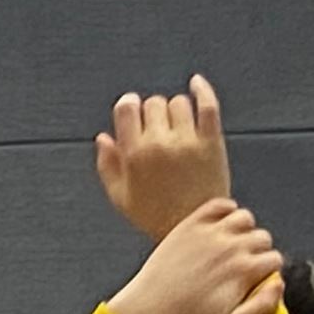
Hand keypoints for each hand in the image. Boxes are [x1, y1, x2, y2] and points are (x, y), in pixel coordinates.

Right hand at [96, 75, 231, 240]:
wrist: (194, 230)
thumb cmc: (155, 217)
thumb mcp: (122, 198)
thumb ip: (108, 166)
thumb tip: (103, 136)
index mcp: (134, 154)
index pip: (127, 108)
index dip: (129, 106)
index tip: (134, 110)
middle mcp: (159, 144)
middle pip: (153, 104)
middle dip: (153, 113)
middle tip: (159, 131)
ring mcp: (187, 142)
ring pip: (178, 103)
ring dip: (175, 111)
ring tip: (177, 129)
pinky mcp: (211, 142)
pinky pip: (206, 104)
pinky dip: (201, 89)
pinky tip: (196, 83)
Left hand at [108, 199, 283, 313]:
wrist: (150, 312)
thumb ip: (263, 306)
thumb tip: (279, 283)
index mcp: (244, 271)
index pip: (275, 260)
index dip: (269, 271)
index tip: (258, 280)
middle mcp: (231, 246)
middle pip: (263, 238)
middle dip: (259, 252)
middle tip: (245, 266)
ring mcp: (211, 232)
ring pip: (245, 217)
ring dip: (245, 230)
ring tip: (235, 246)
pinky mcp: (192, 224)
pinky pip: (220, 204)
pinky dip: (226, 210)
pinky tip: (222, 226)